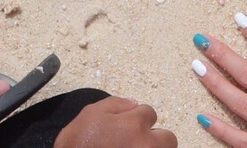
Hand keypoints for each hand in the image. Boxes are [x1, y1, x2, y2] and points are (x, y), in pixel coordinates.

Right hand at [56, 96, 177, 147]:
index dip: (138, 118)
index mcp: (134, 124)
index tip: (128, 125)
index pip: (149, 113)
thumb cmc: (79, 143)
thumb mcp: (91, 113)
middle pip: (168, 137)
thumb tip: (133, 103)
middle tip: (139, 141)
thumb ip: (115, 104)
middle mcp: (146, 144)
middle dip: (155, 137)